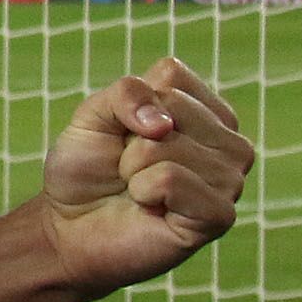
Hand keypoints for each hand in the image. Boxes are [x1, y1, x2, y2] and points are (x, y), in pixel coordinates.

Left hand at [34, 56, 252, 301]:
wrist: (70, 226)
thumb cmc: (89, 168)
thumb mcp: (95, 114)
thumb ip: (126, 94)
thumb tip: (163, 124)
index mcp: (208, 111)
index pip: (171, 75)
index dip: (129, 104)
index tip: (124, 134)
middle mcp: (231, 143)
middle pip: (171, 107)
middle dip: (129, 138)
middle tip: (128, 168)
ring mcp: (231, 181)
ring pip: (166, 144)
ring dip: (131, 168)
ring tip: (138, 190)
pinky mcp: (220, 216)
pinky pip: (170, 180)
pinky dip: (142, 191)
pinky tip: (149, 209)